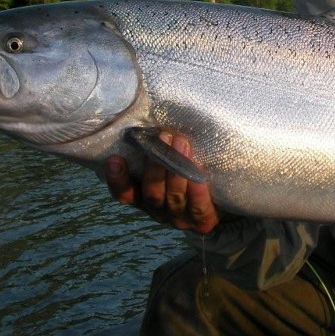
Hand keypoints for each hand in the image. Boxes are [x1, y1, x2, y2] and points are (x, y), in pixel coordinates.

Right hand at [105, 131, 219, 233]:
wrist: (220, 198)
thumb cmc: (186, 170)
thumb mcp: (168, 161)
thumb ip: (156, 149)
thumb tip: (146, 114)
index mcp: (144, 198)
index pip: (124, 194)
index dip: (117, 180)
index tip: (114, 159)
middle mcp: (158, 211)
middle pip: (151, 193)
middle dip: (156, 165)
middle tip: (163, 136)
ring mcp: (180, 219)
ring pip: (174, 198)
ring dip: (177, 171)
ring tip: (182, 143)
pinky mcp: (202, 222)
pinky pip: (198, 208)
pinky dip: (197, 191)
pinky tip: (199, 172)